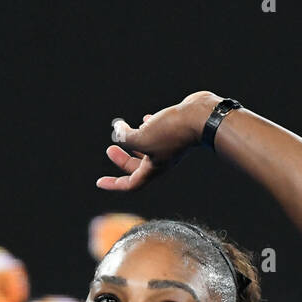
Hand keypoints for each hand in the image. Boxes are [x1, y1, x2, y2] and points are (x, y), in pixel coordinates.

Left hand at [97, 90, 218, 190]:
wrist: (202, 117)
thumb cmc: (172, 131)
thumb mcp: (142, 137)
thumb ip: (124, 137)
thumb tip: (117, 131)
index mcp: (154, 168)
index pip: (130, 184)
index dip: (113, 184)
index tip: (99, 182)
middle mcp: (162, 160)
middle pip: (137, 167)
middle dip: (121, 159)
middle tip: (110, 149)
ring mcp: (170, 146)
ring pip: (148, 149)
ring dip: (134, 142)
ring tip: (124, 130)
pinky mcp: (176, 132)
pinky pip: (159, 133)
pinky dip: (149, 127)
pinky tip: (145, 118)